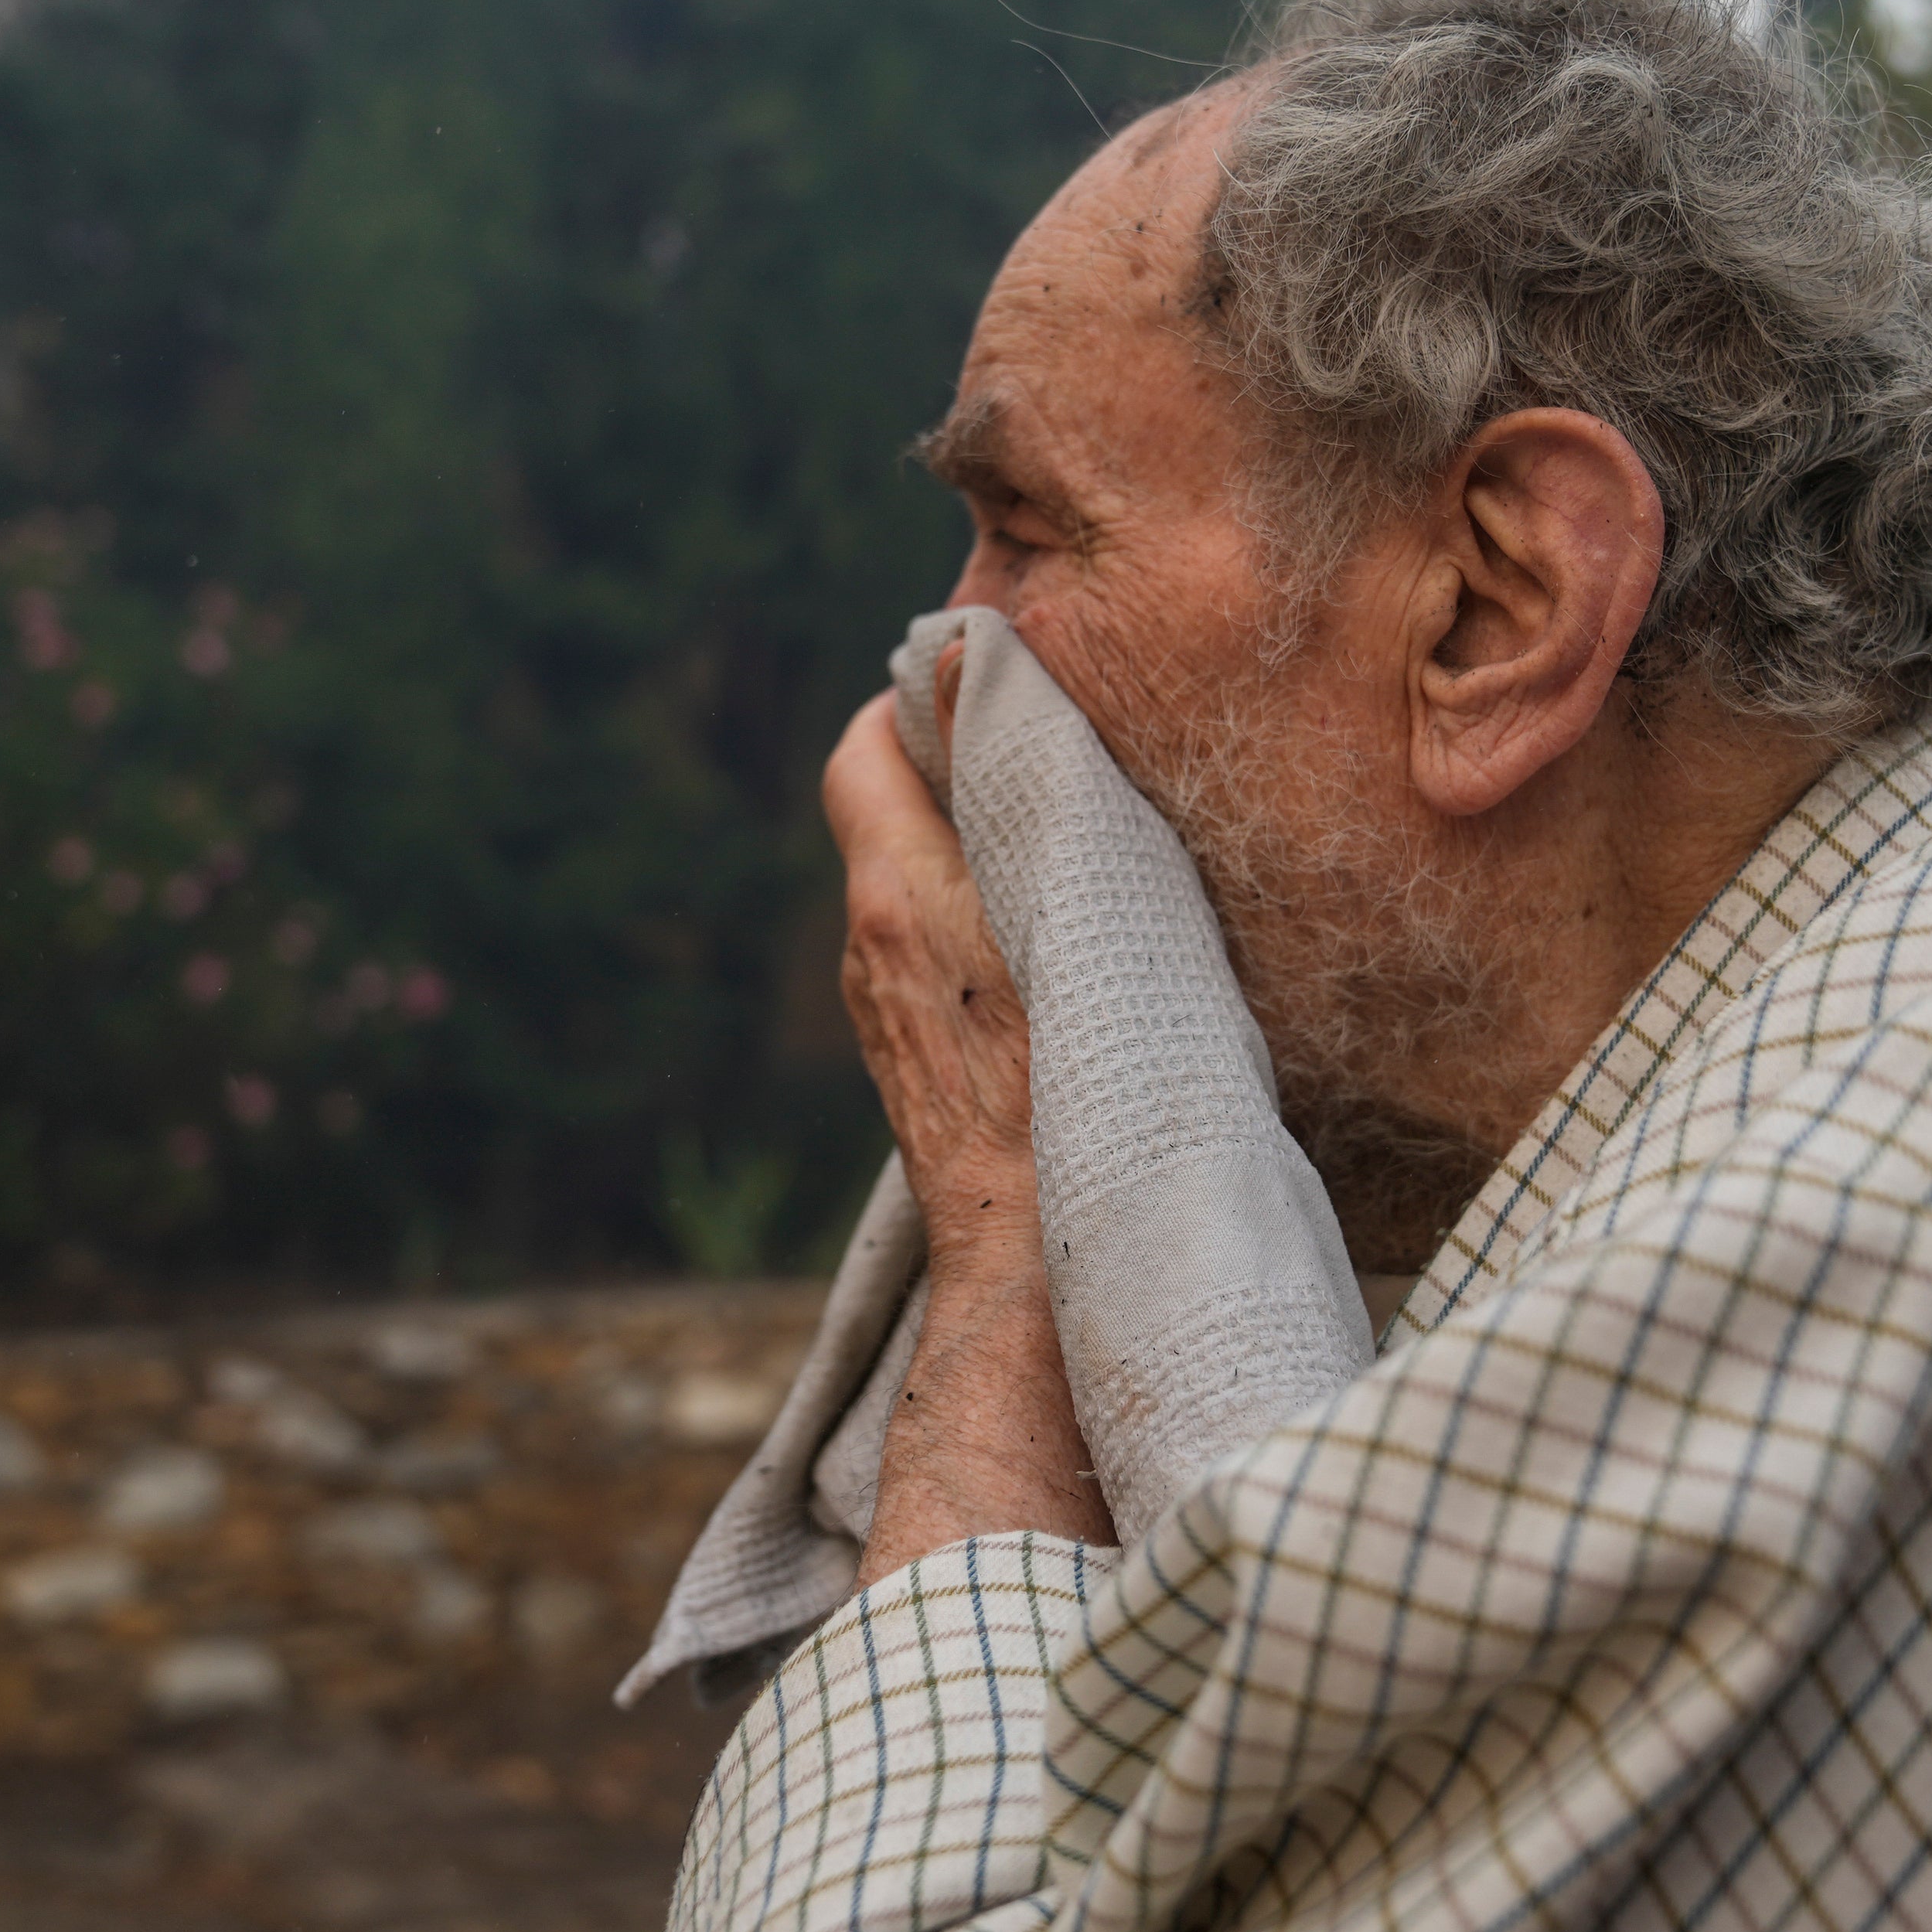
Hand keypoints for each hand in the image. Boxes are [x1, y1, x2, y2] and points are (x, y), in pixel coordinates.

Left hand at [823, 674, 1110, 1574]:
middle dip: (956, 772)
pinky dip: (979, 925)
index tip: (992, 693)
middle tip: (1048, 757)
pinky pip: (934, 957)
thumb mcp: (1064, 910)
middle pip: (885, 813)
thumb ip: (1021, 789)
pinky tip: (1056, 945)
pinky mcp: (912, 1063)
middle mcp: (870, 947)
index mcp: (896, 895)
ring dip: (973, 855)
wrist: (1032, 1262)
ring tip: (1065, 847)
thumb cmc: (1071, 1089)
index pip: (861, 750)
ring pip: (913, 889)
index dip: (917, 705)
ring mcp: (884, 1012)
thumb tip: (974, 669)